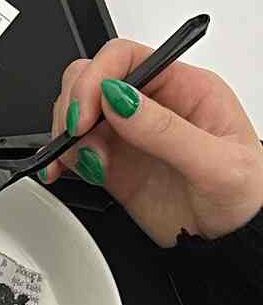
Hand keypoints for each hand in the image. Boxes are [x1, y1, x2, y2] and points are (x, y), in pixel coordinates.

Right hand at [41, 40, 262, 244]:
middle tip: (77, 137)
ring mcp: (129, 134)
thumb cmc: (245, 200)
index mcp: (185, 88)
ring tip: (90, 165)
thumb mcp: (216, 164)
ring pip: (78, 112)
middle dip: (75, 104)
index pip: (126, 58)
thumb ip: (165, 130)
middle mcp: (153, 105)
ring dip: (69, 136)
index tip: (85, 112)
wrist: (232, 247)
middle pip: (92, 78)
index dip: (96, 77)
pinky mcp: (112, 163)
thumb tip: (119, 99)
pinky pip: (74, 148)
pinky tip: (63, 171)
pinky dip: (60, 158)